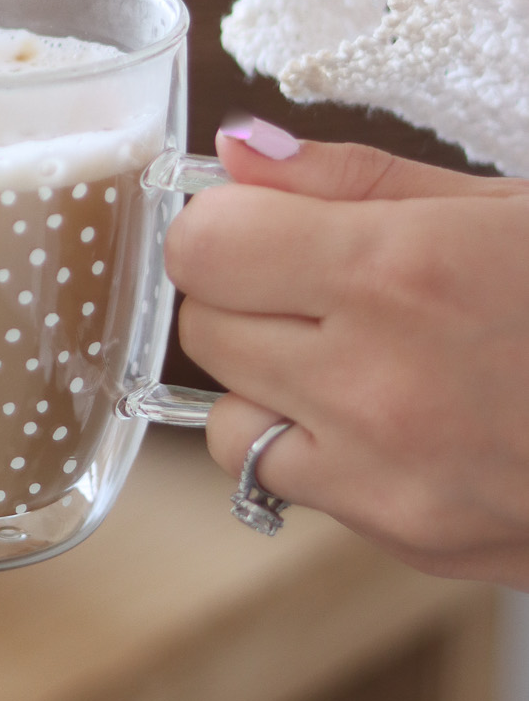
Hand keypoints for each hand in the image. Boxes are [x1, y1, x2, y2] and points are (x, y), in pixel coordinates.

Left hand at [168, 123, 528, 586]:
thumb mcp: (511, 205)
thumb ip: (358, 180)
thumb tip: (242, 157)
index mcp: (400, 274)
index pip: (202, 245)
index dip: (225, 221)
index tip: (265, 217)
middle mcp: (377, 383)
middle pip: (203, 328)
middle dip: (244, 292)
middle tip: (321, 276)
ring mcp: (392, 480)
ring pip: (226, 425)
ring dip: (267, 382)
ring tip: (358, 352)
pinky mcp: (415, 542)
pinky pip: (299, 487)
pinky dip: (319, 450)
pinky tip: (399, 415)